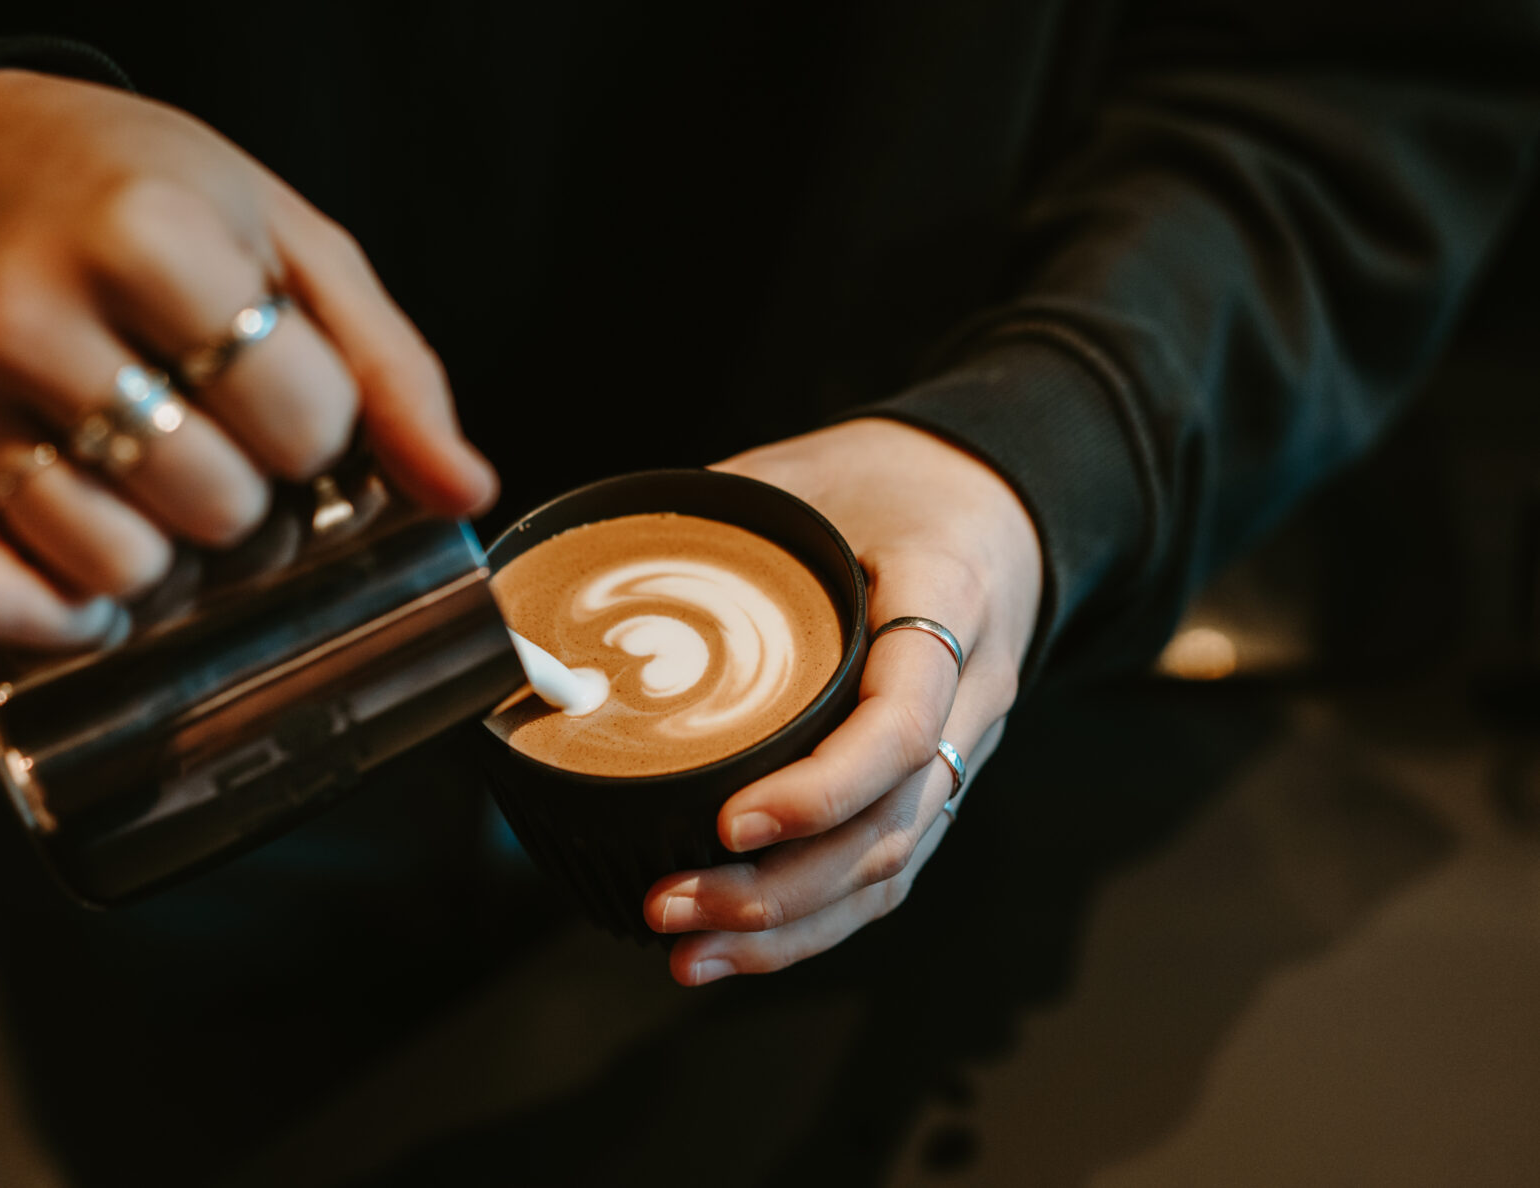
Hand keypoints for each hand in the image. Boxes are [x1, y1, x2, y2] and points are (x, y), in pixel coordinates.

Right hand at [0, 70, 495, 646]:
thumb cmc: (153, 196)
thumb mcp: (294, 243)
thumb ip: (391, 370)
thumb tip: (465, 490)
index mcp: (143, 236)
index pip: (301, 418)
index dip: (323, 422)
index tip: (290, 382)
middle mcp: (28, 316)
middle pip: (218, 504)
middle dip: (256, 489)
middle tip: (227, 433)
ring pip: (119, 566)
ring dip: (175, 554)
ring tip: (164, 480)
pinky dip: (67, 613)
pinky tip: (101, 564)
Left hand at [644, 418, 1042, 983]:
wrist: (990, 503)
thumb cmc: (893, 481)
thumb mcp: (809, 473)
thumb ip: (712, 519)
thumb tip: (576, 568)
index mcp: (948, 606)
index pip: (903, 723)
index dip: (823, 787)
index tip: (734, 820)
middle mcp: (969, 699)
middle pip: (890, 829)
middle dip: (778, 888)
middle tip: (669, 901)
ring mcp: (958, 753)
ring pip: (890, 869)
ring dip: (787, 927)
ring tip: (687, 949)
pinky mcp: (931, 787)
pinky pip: (884, 871)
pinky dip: (812, 923)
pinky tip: (736, 948)